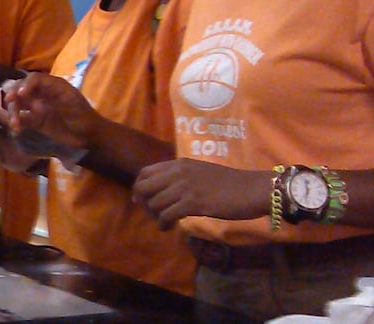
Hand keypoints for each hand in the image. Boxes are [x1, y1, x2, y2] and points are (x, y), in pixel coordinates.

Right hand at [0, 73, 96, 153]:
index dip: (25, 84)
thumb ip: (54, 104)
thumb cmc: (84, 119)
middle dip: (13, 94)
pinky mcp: (34, 120)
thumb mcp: (73, 108)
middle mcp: (41, 93)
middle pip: (21, 88)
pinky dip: (15, 121)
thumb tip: (34, 104)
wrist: (89, 137)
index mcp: (53, 86)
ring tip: (15, 125)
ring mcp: (36, 106)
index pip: (34, 79)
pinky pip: (20, 117)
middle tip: (9, 102)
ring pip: (18, 103)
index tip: (19, 95)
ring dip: (13, 111)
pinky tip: (16, 129)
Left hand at [132, 159, 272, 229]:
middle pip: (144, 187)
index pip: (145, 172)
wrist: (252, 189)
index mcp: (179, 164)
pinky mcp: (193, 203)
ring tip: (163, 222)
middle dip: (143, 202)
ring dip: (155, 216)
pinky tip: (168, 227)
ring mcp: (185, 187)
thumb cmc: (230, 183)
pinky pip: (167, 214)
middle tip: (151, 213)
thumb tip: (166, 188)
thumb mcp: (200, 172)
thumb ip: (182, 176)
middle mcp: (178, 173)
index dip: (139, 187)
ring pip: (154, 203)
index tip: (140, 199)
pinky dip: (164, 223)